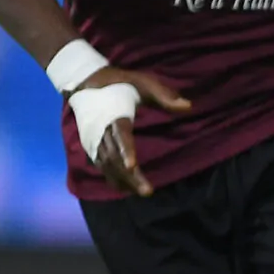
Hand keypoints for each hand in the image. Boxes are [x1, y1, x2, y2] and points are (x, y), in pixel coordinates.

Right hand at [77, 66, 190, 197]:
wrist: (85, 81)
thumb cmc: (120, 82)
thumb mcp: (143, 82)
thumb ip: (164, 95)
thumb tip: (188, 106)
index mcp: (114, 115)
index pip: (120, 134)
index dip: (125, 150)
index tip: (132, 165)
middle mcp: (101, 130)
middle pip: (114, 156)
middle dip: (129, 175)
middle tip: (147, 191)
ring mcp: (93, 139)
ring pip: (107, 164)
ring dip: (122, 180)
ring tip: (141, 192)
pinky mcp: (91, 144)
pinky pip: (101, 164)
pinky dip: (111, 176)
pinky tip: (124, 188)